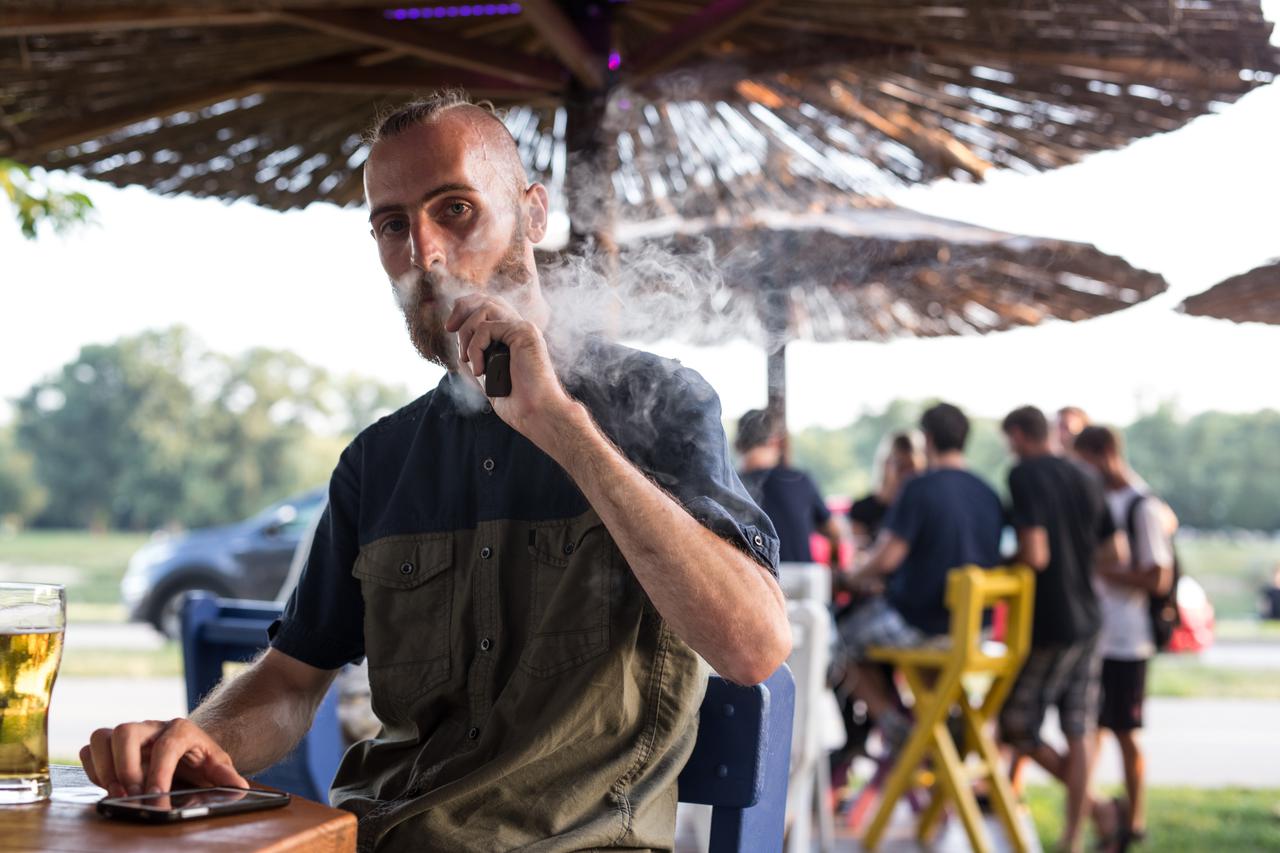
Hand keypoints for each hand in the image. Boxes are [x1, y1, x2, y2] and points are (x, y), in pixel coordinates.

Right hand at [80, 718, 247, 796]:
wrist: (188, 750)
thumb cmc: (200, 759)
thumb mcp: (217, 766)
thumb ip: (226, 775)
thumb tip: (240, 787)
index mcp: (181, 730)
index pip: (166, 744)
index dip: (159, 771)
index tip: (155, 795)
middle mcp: (152, 727)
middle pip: (125, 731)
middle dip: (124, 766)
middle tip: (131, 793)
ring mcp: (130, 735)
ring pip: (102, 736)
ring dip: (104, 768)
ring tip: (117, 793)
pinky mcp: (112, 746)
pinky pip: (90, 750)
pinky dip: (93, 769)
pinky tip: (109, 786)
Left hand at [445, 293, 576, 439]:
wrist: (536, 413)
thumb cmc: (516, 402)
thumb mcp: (487, 374)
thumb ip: (476, 354)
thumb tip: (457, 337)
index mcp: (515, 336)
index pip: (490, 306)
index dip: (467, 309)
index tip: (450, 329)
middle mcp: (521, 328)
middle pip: (487, 298)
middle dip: (462, 308)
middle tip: (449, 328)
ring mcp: (524, 328)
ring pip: (485, 309)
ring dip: (466, 333)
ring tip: (467, 360)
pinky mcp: (524, 332)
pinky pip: (486, 327)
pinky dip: (475, 348)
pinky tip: (480, 369)